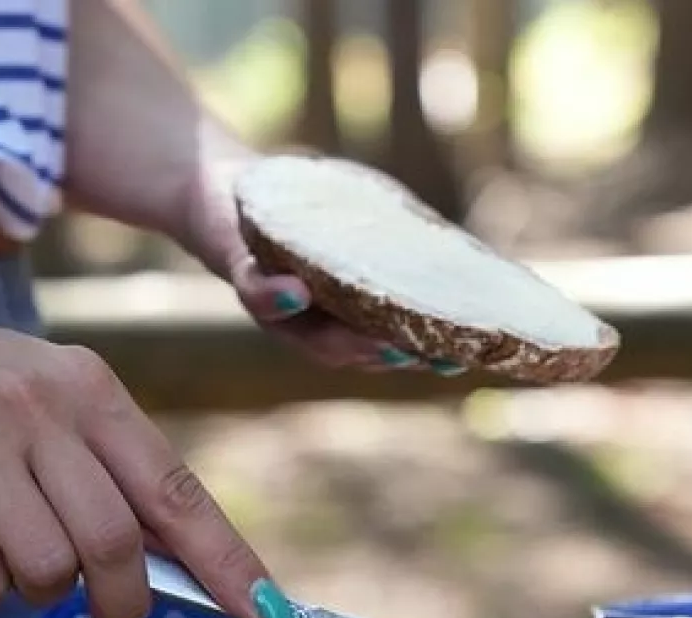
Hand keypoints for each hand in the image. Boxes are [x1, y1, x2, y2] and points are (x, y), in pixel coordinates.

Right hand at [0, 295, 279, 617]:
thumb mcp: (49, 394)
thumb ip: (107, 466)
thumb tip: (170, 560)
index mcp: (91, 387)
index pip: (176, 489)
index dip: (227, 560)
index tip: (265, 613)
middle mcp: (42, 411)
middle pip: (116, 545)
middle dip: (123, 599)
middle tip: (109, 607)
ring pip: (48, 571)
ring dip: (41, 589)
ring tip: (13, 549)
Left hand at [180, 148, 466, 376]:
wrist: (220, 184)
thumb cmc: (302, 207)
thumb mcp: (360, 216)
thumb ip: (402, 237)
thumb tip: (472, 252)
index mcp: (343, 313)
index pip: (388, 341)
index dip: (424, 354)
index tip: (462, 358)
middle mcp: (308, 320)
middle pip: (351, 352)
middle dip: (390, 356)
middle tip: (430, 357)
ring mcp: (273, 302)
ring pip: (308, 337)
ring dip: (344, 343)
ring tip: (380, 344)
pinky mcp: (237, 270)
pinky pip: (255, 291)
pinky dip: (275, 295)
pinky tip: (298, 289)